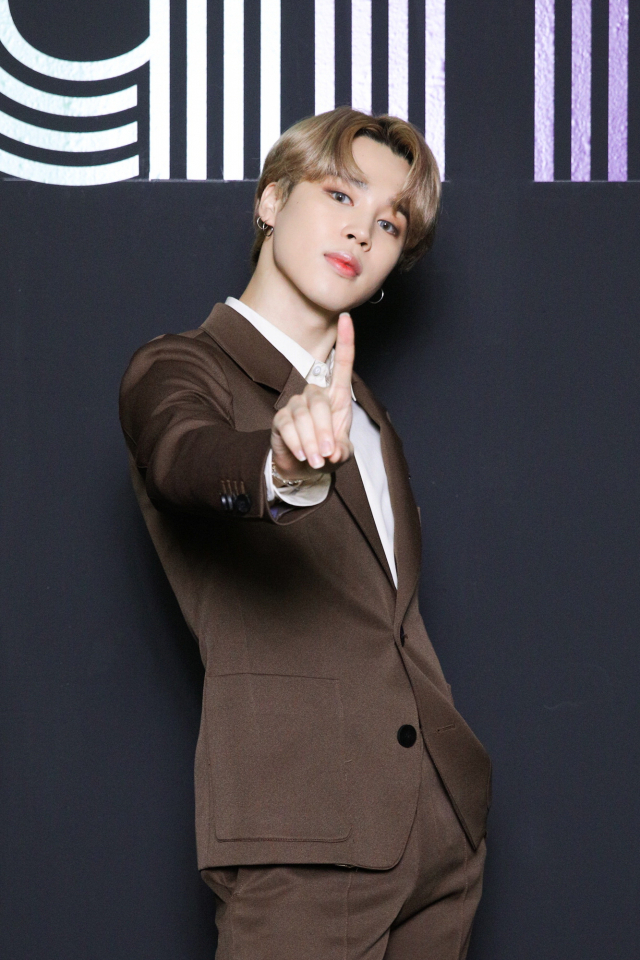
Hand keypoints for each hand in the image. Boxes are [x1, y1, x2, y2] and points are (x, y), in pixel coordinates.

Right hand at [271, 312, 354, 481]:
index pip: (342, 365)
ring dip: (310, 440)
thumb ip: (342, 451)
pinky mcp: (281, 418)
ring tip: (315, 460)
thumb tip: (333, 451)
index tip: (347, 319)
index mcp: (337, 397)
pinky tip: (301, 454)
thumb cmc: (326, 452)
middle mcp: (316, 395)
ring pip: (302, 415)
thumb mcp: (341, 453)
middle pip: (319, 401)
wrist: (303, 468)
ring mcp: (296, 405)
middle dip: (324, 430)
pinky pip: (287, 425)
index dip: (345, 342)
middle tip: (326, 454)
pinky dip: (296, 442)